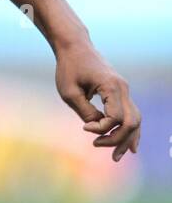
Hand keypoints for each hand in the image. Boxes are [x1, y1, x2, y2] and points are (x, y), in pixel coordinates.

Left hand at [54, 43, 140, 161]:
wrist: (75, 46)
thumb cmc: (69, 67)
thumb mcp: (69, 93)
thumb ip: (85, 112)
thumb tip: (98, 128)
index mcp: (111, 87)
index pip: (115, 118)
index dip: (101, 128)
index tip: (84, 127)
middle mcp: (123, 88)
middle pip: (131, 122)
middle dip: (118, 139)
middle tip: (98, 146)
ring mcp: (124, 90)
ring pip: (135, 119)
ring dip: (126, 138)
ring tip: (116, 156)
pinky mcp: (120, 91)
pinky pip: (130, 113)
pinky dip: (129, 129)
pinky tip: (127, 145)